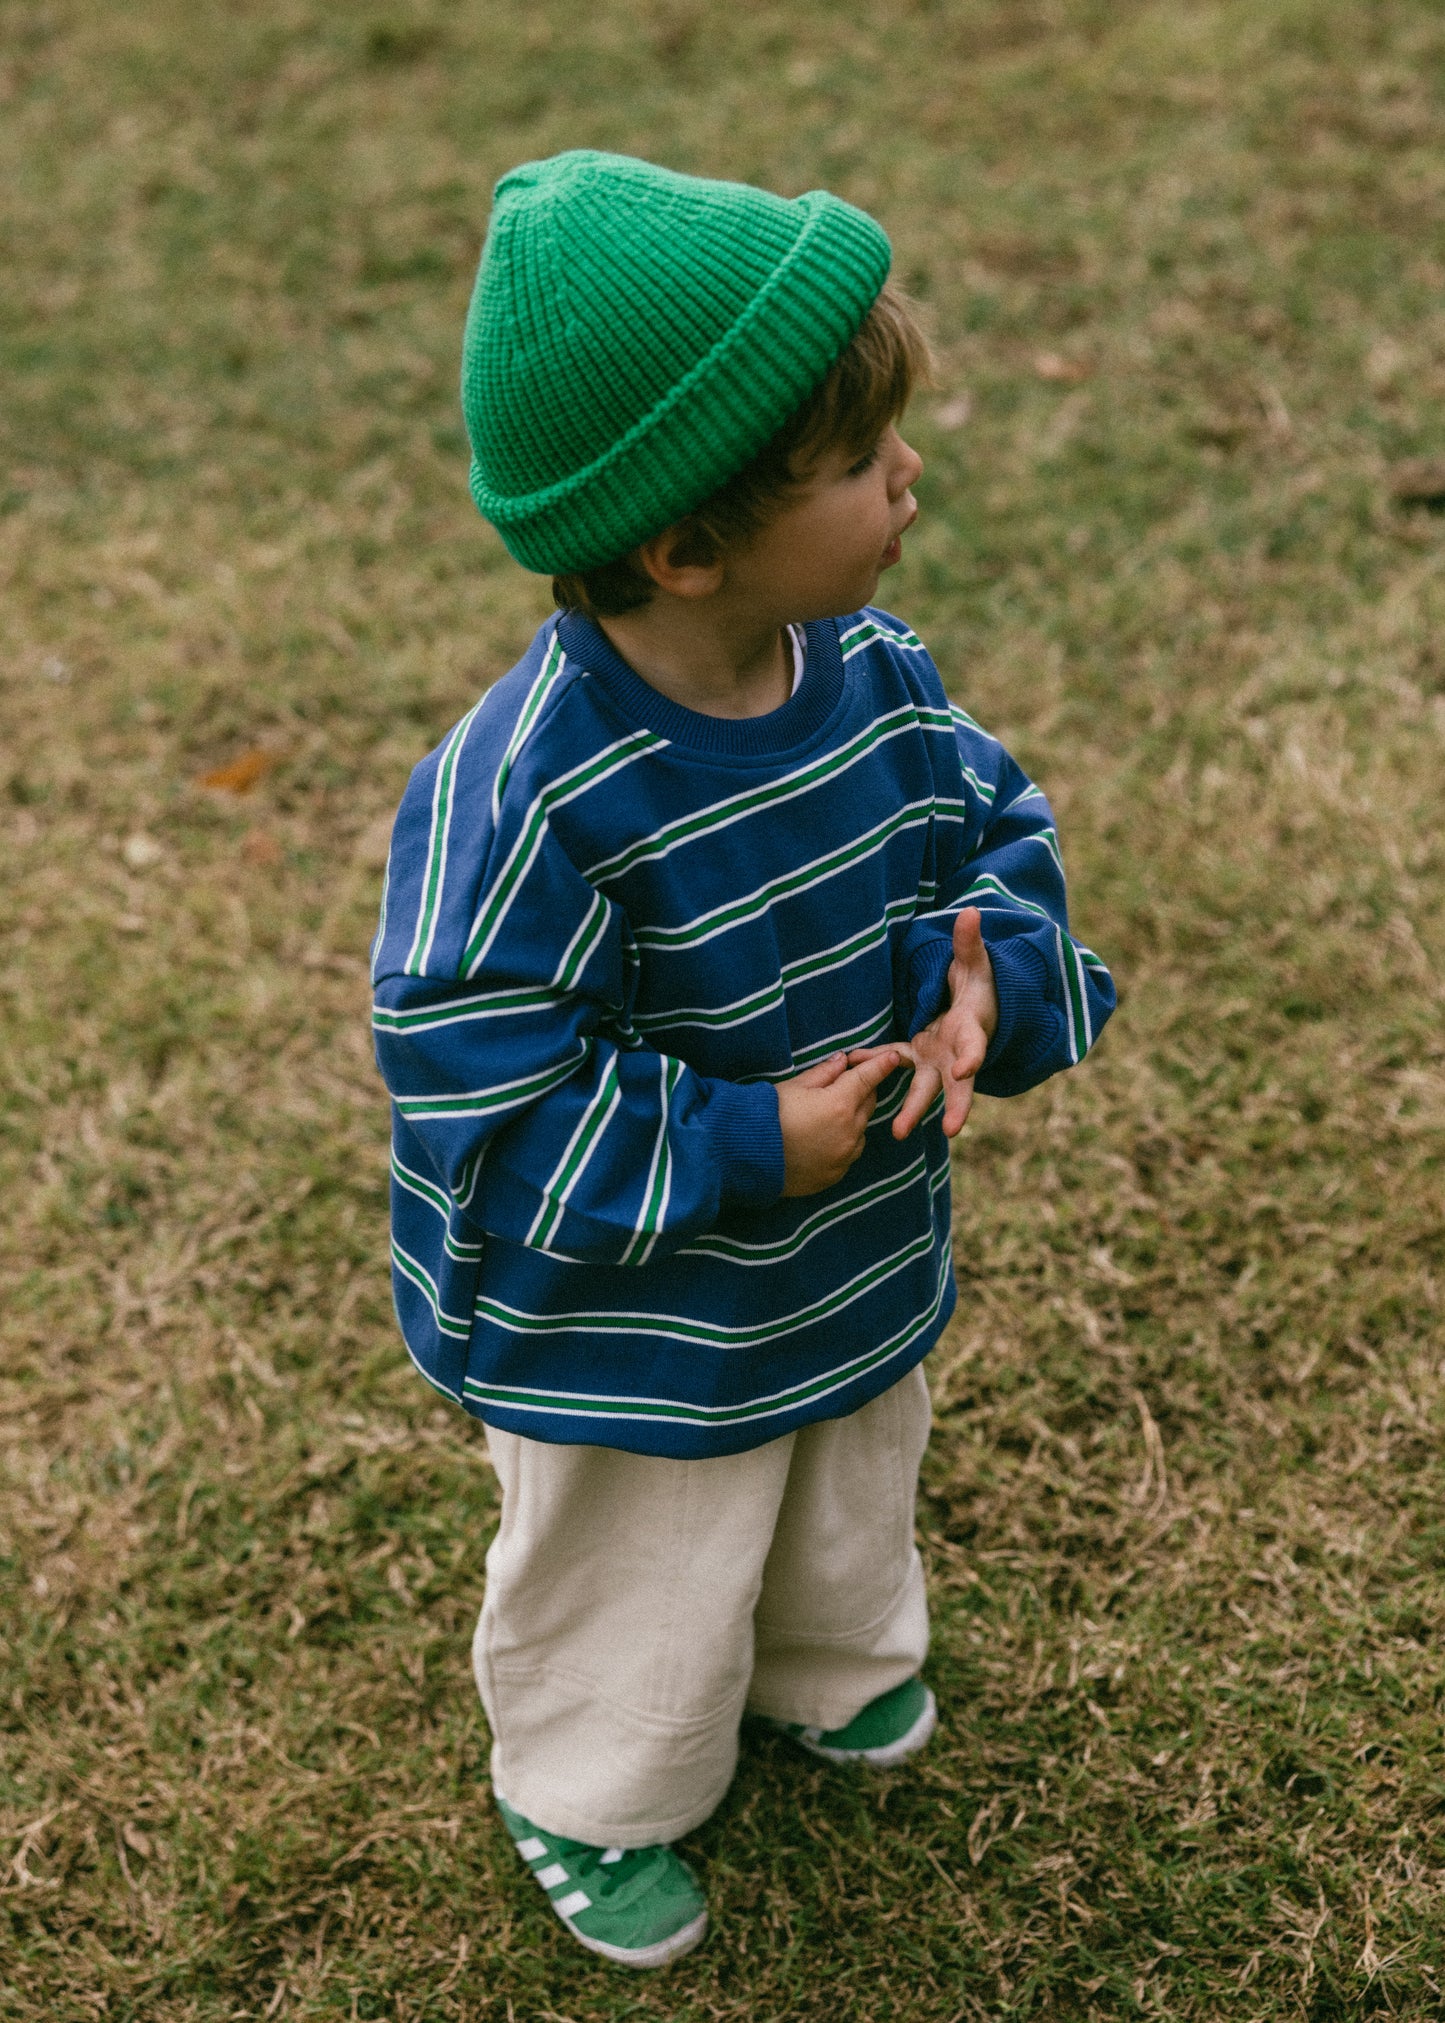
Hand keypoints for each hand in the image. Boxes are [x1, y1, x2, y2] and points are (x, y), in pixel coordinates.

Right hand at [775, 1048, 903, 1196]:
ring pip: (861, 1129)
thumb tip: (842, 1061)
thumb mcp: (794, 1086)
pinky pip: (850, 1153)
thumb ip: (824, 1073)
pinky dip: (844, 1142)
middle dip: (861, 1091)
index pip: (868, 1078)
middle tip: (844, 1084)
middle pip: (868, 1104)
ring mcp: (844, 1156)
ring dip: (852, 1118)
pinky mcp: (835, 1175)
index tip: (894, 1056)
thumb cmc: (767, 1115)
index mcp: (839, 1104)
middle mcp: (849, 1131)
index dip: (881, 1065)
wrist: (746, 1155)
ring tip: (825, 1116)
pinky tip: (822, 1138)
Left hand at [851, 908, 998, 1141]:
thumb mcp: (975, 962)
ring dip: (912, 1110)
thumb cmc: (976, 984)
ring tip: (897, 1133)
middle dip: (955, 1107)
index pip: (975, 1047)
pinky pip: (896, 1064)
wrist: (972, 1005)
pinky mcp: (918, 1058)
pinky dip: (876, 1065)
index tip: (966, 1069)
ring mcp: (937, 1061)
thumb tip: (971, 912)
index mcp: (973, 1031)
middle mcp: (957, 1054)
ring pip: (926, 1090)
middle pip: (958, 1085)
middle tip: (950, 1130)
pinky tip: (855, 1063)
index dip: (972, 1057)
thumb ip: (970, 942)